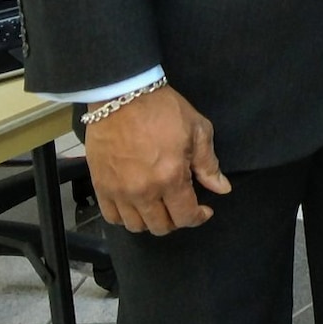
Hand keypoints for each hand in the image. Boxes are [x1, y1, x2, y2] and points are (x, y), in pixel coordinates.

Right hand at [84, 85, 230, 235]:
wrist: (122, 97)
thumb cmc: (164, 110)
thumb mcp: (198, 131)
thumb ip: (209, 164)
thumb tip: (222, 189)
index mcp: (170, 178)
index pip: (185, 216)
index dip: (198, 217)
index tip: (204, 210)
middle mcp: (143, 192)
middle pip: (160, 226)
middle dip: (176, 220)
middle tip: (182, 205)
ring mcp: (118, 191)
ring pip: (136, 225)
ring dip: (151, 221)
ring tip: (160, 206)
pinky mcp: (100, 186)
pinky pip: (111, 216)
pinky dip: (125, 217)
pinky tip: (136, 205)